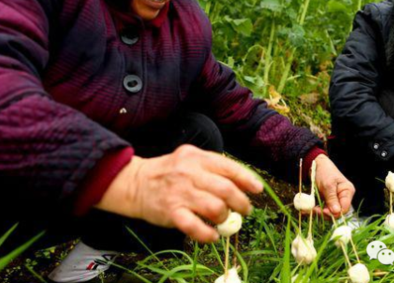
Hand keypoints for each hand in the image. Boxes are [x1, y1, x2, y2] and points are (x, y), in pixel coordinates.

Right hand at [96, 145, 262, 242]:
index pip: (229, 167)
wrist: (136, 183)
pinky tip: (213, 235)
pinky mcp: (171, 212)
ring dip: (225, 217)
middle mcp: (190, 173)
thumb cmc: (170, 172)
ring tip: (224, 219)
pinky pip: (195, 227)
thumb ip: (214, 169)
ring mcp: (180, 193)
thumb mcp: (191, 160)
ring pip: (215, 208)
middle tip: (245, 210)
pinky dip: (208, 234)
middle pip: (226, 189)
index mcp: (197, 157)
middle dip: (241, 203)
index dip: (247, 180)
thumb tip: (244, 184)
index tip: (258, 189)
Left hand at [311, 154, 354, 217]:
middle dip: (325, 213)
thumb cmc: (325, 171)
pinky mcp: (327, 201)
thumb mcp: (328, 184)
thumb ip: (332, 198)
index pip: (344, 208)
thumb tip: (336, 212)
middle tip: (314, 210)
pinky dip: (316, 210)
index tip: (323, 211)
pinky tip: (308, 209)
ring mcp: (335, 200)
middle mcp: (343, 197)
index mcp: (347, 192)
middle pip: (337, 212)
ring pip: (329, 212)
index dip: (335, 213)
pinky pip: (323, 209)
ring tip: (309, 210)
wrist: (317, 165)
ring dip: (319, 213)